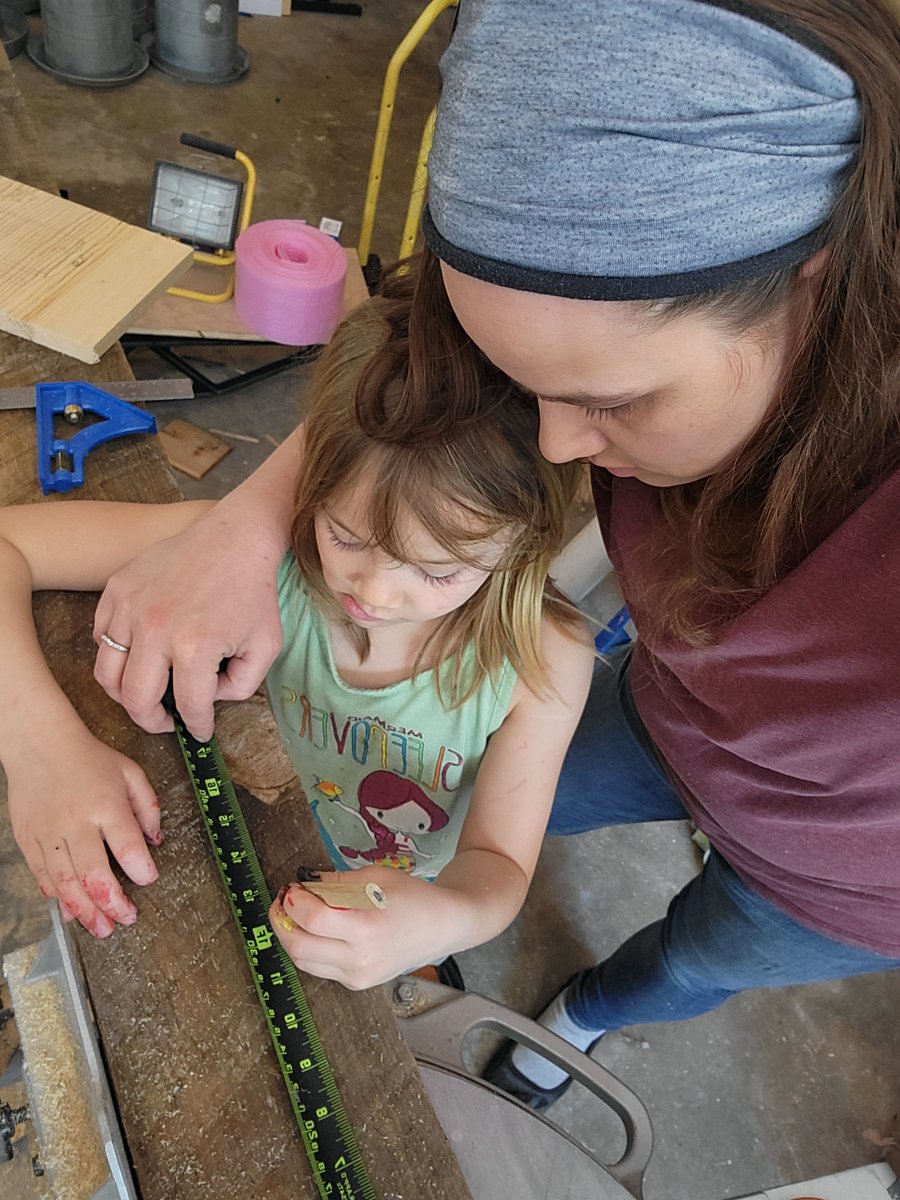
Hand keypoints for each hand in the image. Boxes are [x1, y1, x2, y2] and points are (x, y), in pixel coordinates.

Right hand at [7, 730, 160, 937]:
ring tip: (102, 928)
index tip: (149, 879)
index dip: (141, 869)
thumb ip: (148, 807)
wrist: (39, 745)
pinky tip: (72, 911)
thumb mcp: (130, 772)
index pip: (127, 845)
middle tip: (126, 918)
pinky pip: (42, 876)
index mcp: (106, 804)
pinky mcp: (28, 839)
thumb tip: (157, 840)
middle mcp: (75, 822)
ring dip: (85, 910)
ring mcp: (48, 833)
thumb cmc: (88, 758)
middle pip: (93, 873)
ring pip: (65, 882)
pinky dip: (57, 897)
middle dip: (112, 903)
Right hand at [93, 508, 282, 739]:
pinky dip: (113, 654)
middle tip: (165, 722)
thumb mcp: (265, 646)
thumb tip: (209, 700)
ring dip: (124, 694)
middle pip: (135, 699)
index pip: (188, 707)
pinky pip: (100, 637)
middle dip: (151, 722)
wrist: (235, 538)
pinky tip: (137, 656)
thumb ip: (242, 686)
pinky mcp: (116, 589)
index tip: (199, 730)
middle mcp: (155, 630)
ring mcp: (130, 607)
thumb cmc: (253, 592)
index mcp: (195, 647)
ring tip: (144, 695)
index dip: (196, 727)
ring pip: (107, 673)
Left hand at [269, 868, 466, 989]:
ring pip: (303, 962)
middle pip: (299, 947)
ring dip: (290, 936)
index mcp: (367, 928)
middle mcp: (360, 959)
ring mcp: (357, 975)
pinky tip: (315, 930)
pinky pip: (319, 968)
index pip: (313, 920)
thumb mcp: (376, 877)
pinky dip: (309, 948)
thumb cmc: (413, 898)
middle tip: (283, 901)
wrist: (441, 927)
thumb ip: (337, 881)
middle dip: (281, 922)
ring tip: (295, 914)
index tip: (291, 888)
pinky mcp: (356, 983)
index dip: (294, 902)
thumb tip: (304, 882)